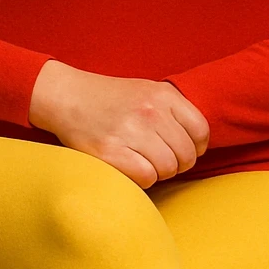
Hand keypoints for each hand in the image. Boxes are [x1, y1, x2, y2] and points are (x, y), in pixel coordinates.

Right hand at [28, 59, 209, 188]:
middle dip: (176, 163)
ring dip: (158, 172)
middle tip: (158, 158)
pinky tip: (130, 166)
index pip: (201, 131)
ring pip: (168, 169)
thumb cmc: (111, 98)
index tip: (181, 149)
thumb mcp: (147, 90)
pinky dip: (142, 179)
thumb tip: (198, 144)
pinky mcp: (111, 151)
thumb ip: (174, 111)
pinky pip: (146, 177)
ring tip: (142, 161)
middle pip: (186, 155)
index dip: (196, 147)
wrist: (68, 96)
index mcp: (163, 94)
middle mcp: (150, 111)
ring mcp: (131, 131)